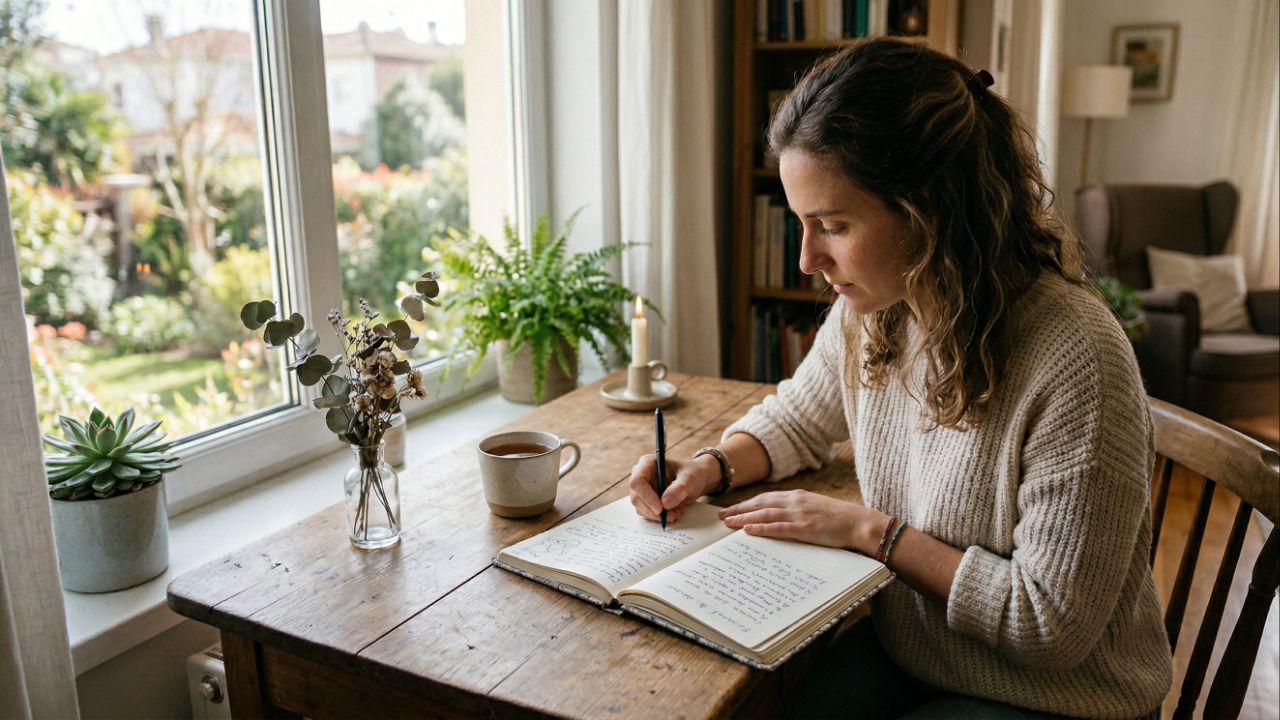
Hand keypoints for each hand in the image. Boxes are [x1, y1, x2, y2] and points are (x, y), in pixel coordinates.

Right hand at [628, 453, 720, 524]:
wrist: (695, 480)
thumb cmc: (691, 474)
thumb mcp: (690, 478)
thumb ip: (679, 488)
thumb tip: (665, 503)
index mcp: (647, 464)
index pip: (637, 481)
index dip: (646, 496)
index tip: (660, 509)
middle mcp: (641, 476)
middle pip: (636, 497)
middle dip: (653, 510)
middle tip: (671, 516)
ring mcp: (642, 490)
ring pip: (641, 508)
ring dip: (658, 515)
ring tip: (677, 512)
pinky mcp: (646, 501)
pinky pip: (648, 513)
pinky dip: (660, 517)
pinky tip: (674, 512)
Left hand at [719, 489, 881, 550]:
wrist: (860, 523)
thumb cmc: (840, 519)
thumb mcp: (816, 508)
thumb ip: (798, 510)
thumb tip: (781, 517)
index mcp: (798, 496)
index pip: (766, 498)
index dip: (746, 503)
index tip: (731, 508)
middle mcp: (795, 502)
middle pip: (760, 503)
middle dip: (739, 509)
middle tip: (721, 516)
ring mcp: (799, 514)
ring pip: (765, 514)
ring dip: (744, 518)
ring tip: (728, 523)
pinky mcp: (805, 528)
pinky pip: (779, 528)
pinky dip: (762, 528)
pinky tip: (749, 531)